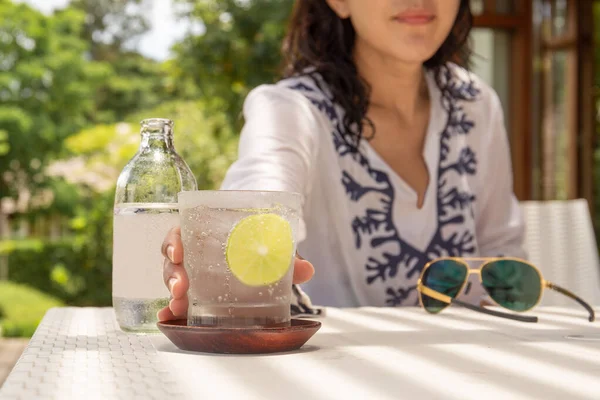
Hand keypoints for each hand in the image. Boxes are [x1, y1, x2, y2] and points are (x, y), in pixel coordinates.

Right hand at [158, 226, 314, 320]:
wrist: (259, 248)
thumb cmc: (256, 242)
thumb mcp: (270, 245)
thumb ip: (286, 256)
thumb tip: (307, 270)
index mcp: (203, 233)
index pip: (180, 232)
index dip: (174, 241)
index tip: (178, 251)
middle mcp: (193, 253)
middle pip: (172, 260)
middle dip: (173, 274)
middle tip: (181, 287)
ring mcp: (192, 273)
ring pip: (173, 279)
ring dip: (172, 293)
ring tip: (178, 306)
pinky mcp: (195, 292)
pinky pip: (177, 299)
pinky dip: (170, 310)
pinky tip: (168, 320)